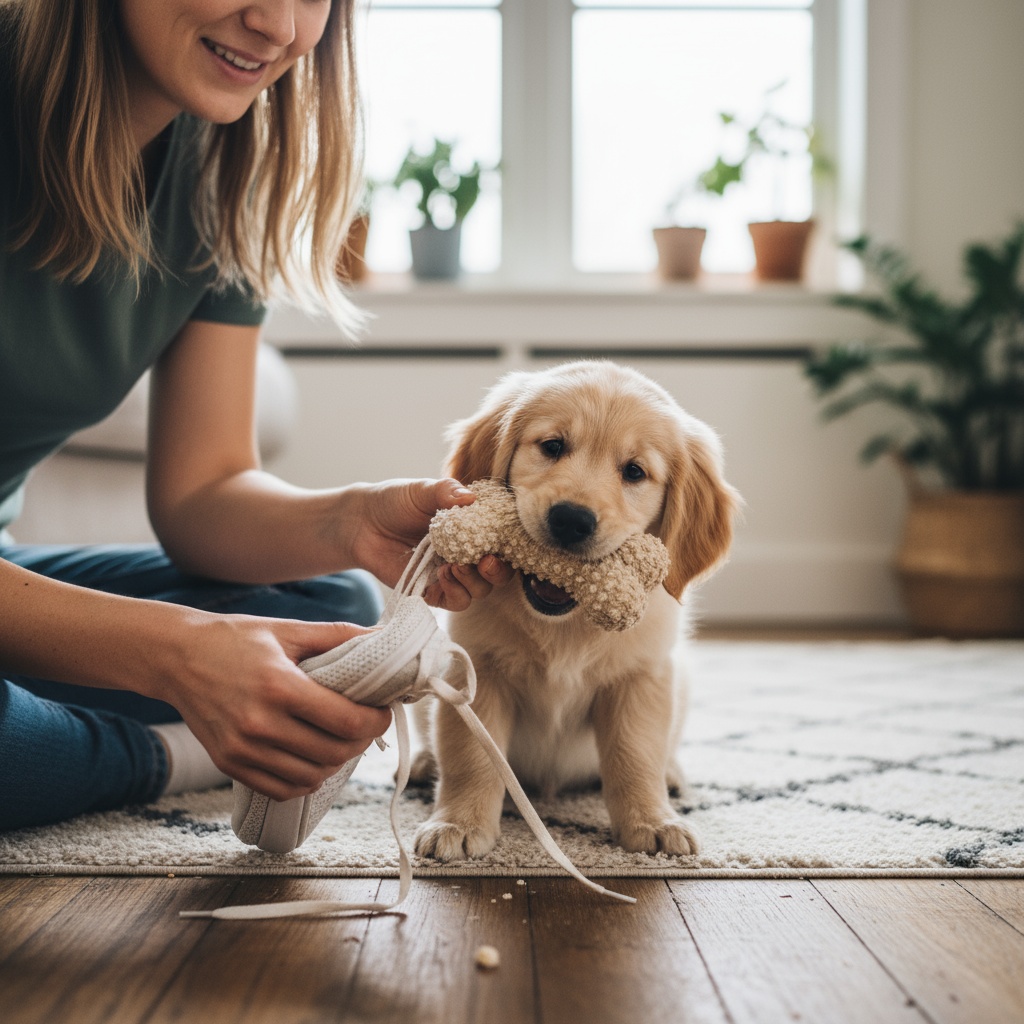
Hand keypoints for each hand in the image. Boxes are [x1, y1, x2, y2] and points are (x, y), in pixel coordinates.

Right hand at [162, 614, 392, 800]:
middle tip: (367, 723)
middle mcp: (259, 724)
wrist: (175, 657)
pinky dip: (306, 778)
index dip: (376, 721)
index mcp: (279, 686)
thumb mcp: (288, 630)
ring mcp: (242, 750)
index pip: (346, 721)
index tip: (383, 711)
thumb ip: (338, 635)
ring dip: (337, 762)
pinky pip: (282, 789)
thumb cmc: (235, 639)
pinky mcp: (229, 764)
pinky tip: (312, 756)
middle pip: (334, 753)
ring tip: (341, 739)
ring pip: (311, 777)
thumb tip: (384, 636)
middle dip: (362, 741)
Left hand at [347, 478, 512, 610]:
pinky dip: (456, 591)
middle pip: (498, 573)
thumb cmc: (395, 502)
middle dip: (497, 571)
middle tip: (486, 561)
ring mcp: (451, 574)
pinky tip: (444, 574)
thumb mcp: (422, 490)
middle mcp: (467, 553)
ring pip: (479, 590)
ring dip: (474, 582)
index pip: (503, 541)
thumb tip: (470, 497)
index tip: (502, 541)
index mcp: (473, 528)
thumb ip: (446, 492)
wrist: (362, 522)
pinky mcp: (433, 591)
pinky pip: (455, 602)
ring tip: (455, 566)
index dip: (509, 544)